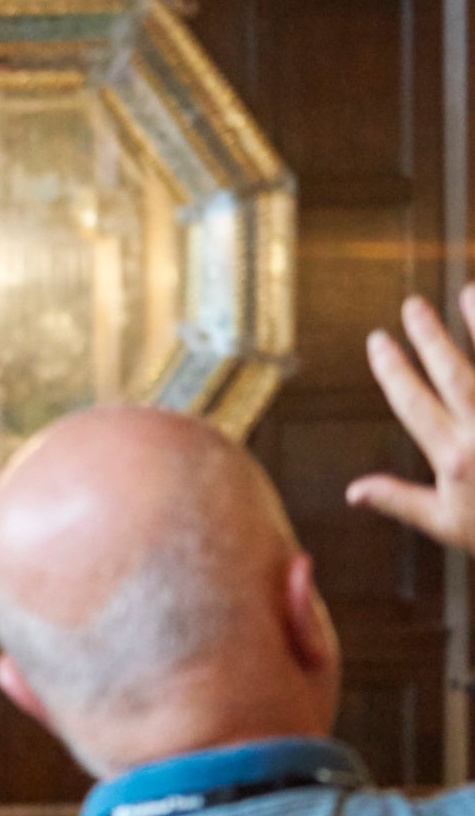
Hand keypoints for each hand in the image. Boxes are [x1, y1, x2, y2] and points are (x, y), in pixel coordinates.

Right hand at [351, 288, 474, 549]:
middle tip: (413, 305)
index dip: (393, 370)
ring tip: (469, 291)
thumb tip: (353, 491)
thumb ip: (400, 500)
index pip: (414, 404)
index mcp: (455, 458)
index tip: (378, 340)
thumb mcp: (449, 523)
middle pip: (453, 373)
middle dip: (430, 337)